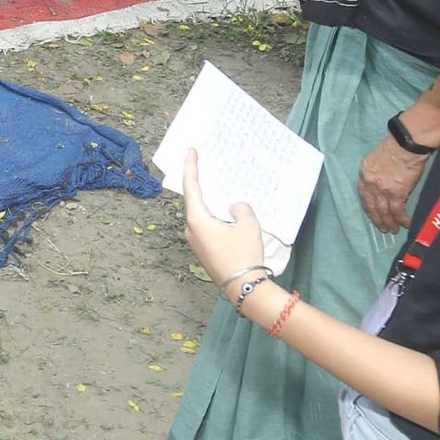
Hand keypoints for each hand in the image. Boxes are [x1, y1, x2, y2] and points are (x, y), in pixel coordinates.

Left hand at [182, 153, 267, 288]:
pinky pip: (206, 227)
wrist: (243, 287)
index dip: (190, 167)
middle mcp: (190, 229)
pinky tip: (226, 214)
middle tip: (209, 168)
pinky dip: (213, 217)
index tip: (191, 151)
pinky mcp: (203, 251)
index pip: (191, 186)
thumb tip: (234, 207)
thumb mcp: (248, 225)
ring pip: (201, 215)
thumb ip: (241, 209)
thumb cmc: (244, 254)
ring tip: (221, 190)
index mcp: (197, 219)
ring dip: (209, 203)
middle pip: (194, 201)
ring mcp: (195, 242)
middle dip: (201, 185)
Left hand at [356, 133, 429, 231]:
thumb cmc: (395, 146)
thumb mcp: (376, 157)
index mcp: (364, 173)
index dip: (369, 206)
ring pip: (383, 211)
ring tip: (393, 230)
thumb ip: (376, 171)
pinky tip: (406, 223)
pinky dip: (401, 219)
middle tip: (383, 228)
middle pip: (372, 206)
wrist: (405, 145)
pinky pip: (397, 211)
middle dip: (377, 219)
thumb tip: (382, 181)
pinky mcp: (396, 194)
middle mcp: (370, 183)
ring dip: (389, 222)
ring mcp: (382, 190)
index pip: (363, 194)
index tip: (373, 213)